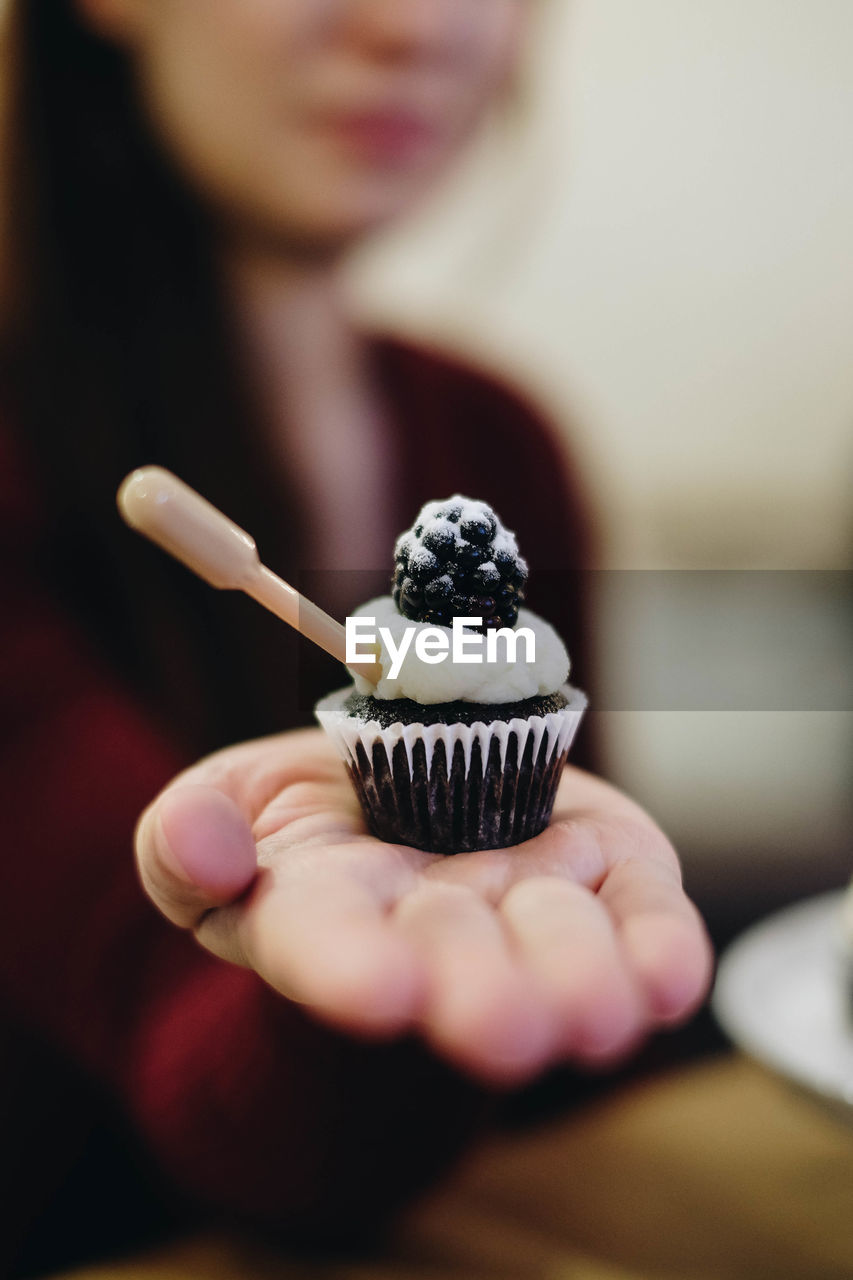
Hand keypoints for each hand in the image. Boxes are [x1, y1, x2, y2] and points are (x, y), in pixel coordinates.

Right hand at [136, 728, 711, 1086]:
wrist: (403, 790)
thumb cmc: (302, 819)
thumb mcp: (217, 804)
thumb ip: (188, 837)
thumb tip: (205, 847)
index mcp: (321, 910)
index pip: (324, 942)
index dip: (349, 966)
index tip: (381, 991)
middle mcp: (431, 925)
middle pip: (455, 959)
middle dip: (482, 992)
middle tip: (505, 1030)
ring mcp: (524, 899)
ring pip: (557, 945)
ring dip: (580, 979)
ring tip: (597, 1015)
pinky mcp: (604, 866)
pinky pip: (640, 913)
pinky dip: (658, 945)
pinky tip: (669, 979)